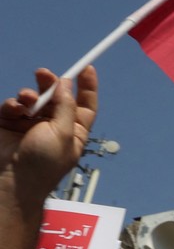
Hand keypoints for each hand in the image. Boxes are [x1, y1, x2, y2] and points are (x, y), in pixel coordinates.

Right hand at [0, 67, 97, 212]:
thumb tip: (66, 84)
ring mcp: (31, 125)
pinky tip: (14, 110)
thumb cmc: (43, 164)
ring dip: (30, 95)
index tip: (87, 68)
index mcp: (74, 132)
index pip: (85, 105)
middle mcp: (54, 127)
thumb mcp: (64, 134)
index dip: (87, 87)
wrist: (12, 180)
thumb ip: (65, 107)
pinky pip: (13, 105)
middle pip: (57, 97)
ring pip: (33, 98)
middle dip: (51, 83)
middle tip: (44, 74)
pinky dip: (13, 104)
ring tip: (27, 101)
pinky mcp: (10, 123)